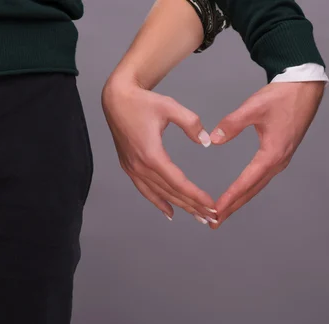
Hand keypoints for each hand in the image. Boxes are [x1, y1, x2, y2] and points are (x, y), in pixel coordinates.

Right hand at [102, 75, 217, 223]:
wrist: (117, 99)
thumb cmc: (143, 102)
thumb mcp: (170, 106)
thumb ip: (191, 123)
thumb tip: (205, 141)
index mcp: (151, 154)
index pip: (178, 182)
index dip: (196, 196)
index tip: (211, 204)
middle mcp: (140, 166)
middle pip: (170, 192)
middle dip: (192, 206)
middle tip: (211, 217)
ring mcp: (132, 169)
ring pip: (159, 194)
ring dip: (179, 207)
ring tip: (197, 217)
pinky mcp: (129, 167)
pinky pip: (145, 190)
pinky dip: (158, 202)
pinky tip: (169, 212)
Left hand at [208, 81, 324, 227]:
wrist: (306, 87)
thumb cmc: (282, 96)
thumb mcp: (254, 106)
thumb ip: (232, 123)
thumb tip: (214, 140)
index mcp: (272, 153)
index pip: (246, 182)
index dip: (230, 197)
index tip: (216, 210)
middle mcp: (278, 162)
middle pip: (252, 190)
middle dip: (233, 207)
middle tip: (215, 222)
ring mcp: (282, 160)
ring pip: (258, 186)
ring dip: (241, 200)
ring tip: (224, 213)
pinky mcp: (281, 154)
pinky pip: (263, 178)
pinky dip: (249, 188)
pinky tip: (241, 192)